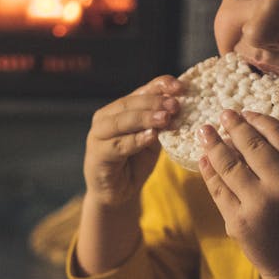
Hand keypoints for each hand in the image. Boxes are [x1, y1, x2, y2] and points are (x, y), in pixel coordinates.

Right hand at [83, 76, 182, 207]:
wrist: (117, 192)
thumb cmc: (135, 162)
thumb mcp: (152, 139)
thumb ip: (161, 123)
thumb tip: (181, 107)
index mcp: (121, 108)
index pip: (142, 90)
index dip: (160, 85)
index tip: (181, 87)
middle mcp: (107, 117)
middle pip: (131, 103)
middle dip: (155, 102)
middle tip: (175, 105)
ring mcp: (98, 134)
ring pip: (122, 120)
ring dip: (145, 118)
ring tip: (165, 118)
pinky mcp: (97, 153)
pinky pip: (118, 144)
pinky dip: (136, 139)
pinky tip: (151, 136)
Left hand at [198, 109, 278, 278]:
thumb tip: (246, 132)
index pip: (278, 134)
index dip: (258, 119)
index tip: (245, 112)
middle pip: (251, 145)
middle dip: (233, 125)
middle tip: (222, 114)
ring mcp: (258, 204)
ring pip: (229, 164)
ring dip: (214, 144)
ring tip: (204, 132)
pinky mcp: (238, 222)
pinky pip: (218, 189)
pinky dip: (209, 171)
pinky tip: (203, 159)